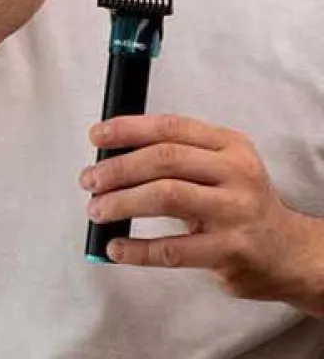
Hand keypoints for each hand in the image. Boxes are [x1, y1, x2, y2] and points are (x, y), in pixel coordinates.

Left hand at [81, 113, 323, 310]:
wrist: (290, 252)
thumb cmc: (239, 202)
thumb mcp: (220, 166)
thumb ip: (177, 154)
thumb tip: (111, 155)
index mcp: (229, 144)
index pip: (171, 127)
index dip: (128, 129)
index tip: (96, 136)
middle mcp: (235, 173)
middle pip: (165, 159)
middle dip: (118, 168)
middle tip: (89, 180)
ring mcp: (235, 213)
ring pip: (167, 197)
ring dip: (122, 202)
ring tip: (96, 210)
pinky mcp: (230, 252)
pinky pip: (174, 249)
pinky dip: (138, 249)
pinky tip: (116, 247)